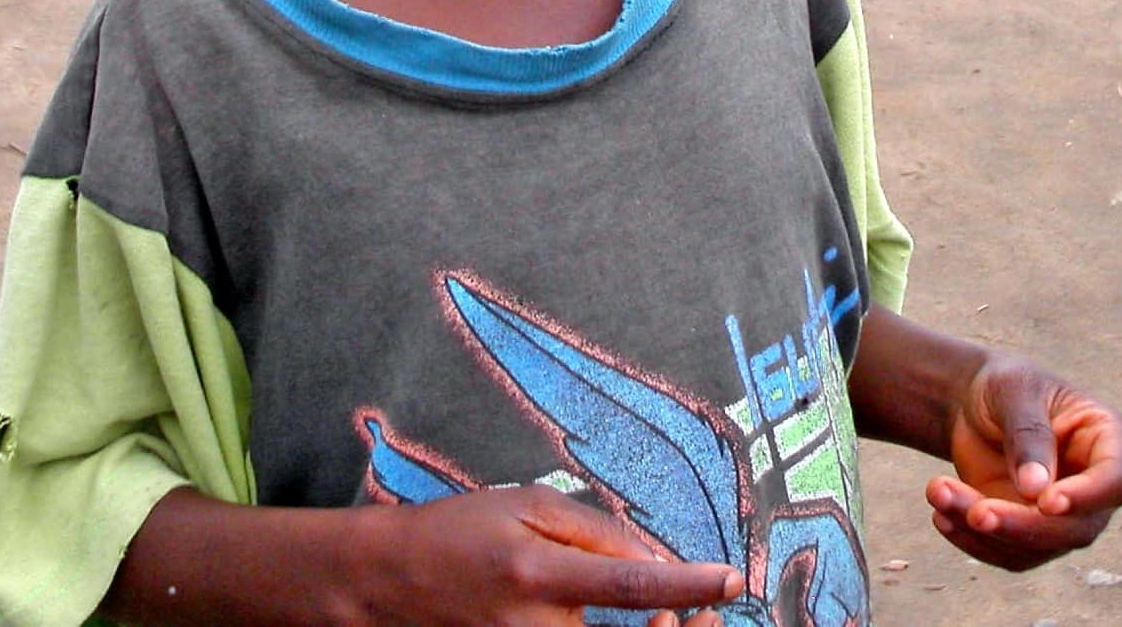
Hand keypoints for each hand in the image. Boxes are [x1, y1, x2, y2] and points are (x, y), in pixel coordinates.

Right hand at [360, 485, 743, 625]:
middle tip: (705, 606)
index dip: (685, 582)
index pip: (627, 582)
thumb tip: (654, 560)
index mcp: (538, 576)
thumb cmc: (460, 533)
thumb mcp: (525, 506)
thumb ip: (594, 533)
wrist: (391, 584)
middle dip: (675, 623)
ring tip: (666, 610)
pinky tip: (626, 622)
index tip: (730, 578)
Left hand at [925, 357, 1121, 569]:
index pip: (1116, 481)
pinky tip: (941, 513)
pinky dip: (974, 541)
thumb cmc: (1005, 385)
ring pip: (1039, 546)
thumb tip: (1035, 492)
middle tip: (976, 513)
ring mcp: (1066, 516)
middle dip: (1023, 524)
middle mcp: (1095, 488)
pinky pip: (1011, 553)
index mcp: (1108, 440)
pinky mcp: (1032, 532)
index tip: (1045, 501)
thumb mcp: (1014, 391)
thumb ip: (1027, 434)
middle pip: (1077, 528)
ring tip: (937, 492)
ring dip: (986, 532)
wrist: (974, 401)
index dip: (1087, 497)